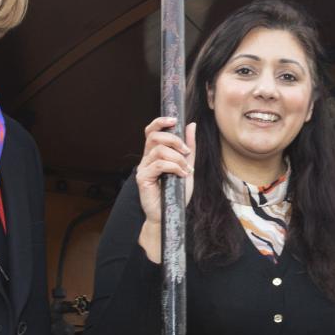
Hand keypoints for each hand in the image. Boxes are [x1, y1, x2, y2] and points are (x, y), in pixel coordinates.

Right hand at [134, 117, 195, 262]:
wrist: (170, 214)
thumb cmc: (177, 193)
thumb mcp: (187, 166)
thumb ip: (189, 147)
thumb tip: (190, 125)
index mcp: (154, 153)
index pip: (151, 130)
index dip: (160, 121)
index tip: (174, 120)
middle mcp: (146, 159)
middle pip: (154, 136)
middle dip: (173, 139)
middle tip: (186, 152)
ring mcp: (143, 168)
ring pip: (159, 150)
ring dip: (177, 158)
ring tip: (186, 169)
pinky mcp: (143, 179)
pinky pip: (159, 164)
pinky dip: (174, 167)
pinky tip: (182, 175)